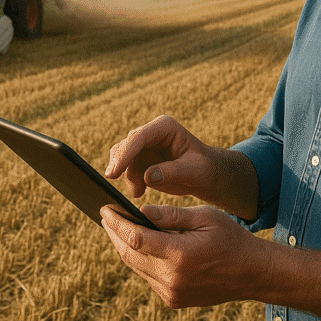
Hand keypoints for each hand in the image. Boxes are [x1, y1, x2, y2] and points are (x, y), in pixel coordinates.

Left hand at [100, 203, 268, 307]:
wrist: (251, 272)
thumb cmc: (230, 237)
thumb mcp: (203, 217)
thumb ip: (170, 215)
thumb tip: (139, 212)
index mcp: (180, 255)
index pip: (136, 238)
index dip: (117, 223)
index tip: (105, 209)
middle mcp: (172, 279)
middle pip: (129, 255)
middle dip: (114, 234)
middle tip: (105, 215)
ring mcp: (171, 293)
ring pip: (136, 267)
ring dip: (123, 247)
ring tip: (115, 227)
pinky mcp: (173, 299)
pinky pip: (147, 276)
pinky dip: (138, 259)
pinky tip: (135, 244)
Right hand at [105, 116, 219, 201]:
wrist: (207, 175)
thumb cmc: (204, 169)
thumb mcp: (194, 171)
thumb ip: (172, 172)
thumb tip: (147, 176)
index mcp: (165, 128)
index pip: (139, 137)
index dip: (125, 153)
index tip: (115, 171)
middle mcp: (152, 133)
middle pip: (126, 145)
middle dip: (119, 163)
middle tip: (112, 180)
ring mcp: (145, 146)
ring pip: (123, 158)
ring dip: (127, 176)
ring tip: (138, 192)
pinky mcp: (142, 159)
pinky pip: (127, 169)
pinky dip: (130, 181)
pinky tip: (139, 192)